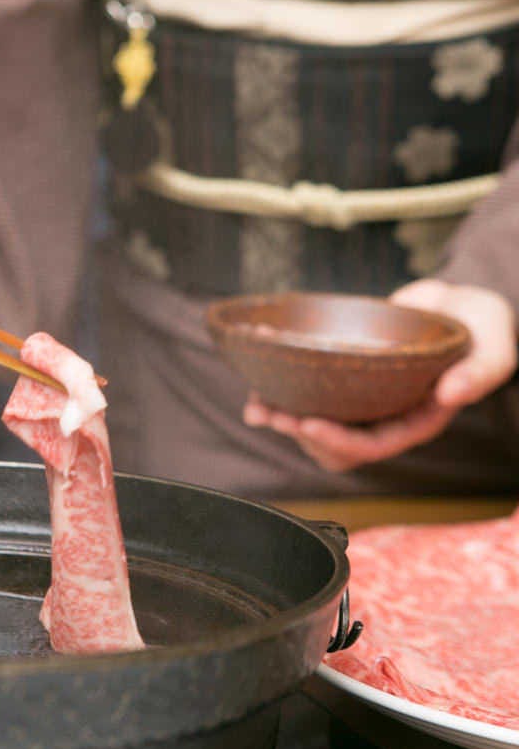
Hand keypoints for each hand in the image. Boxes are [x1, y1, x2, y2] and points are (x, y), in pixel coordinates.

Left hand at [243, 280, 517, 471]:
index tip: (308, 423)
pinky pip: (309, 395)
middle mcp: (384, 417)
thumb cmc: (482, 327)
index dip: (339, 441)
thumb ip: (479, 373)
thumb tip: (450, 396)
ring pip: (315, 424)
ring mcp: (361, 400)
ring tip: (254, 405)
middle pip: (335, 444)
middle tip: (267, 412)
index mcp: (416, 421)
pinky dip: (282, 390)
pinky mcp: (344, 378)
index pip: (373, 445)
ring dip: (282, 418)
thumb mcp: (493, 347)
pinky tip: (257, 379)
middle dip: (298, 432)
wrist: (460, 304)